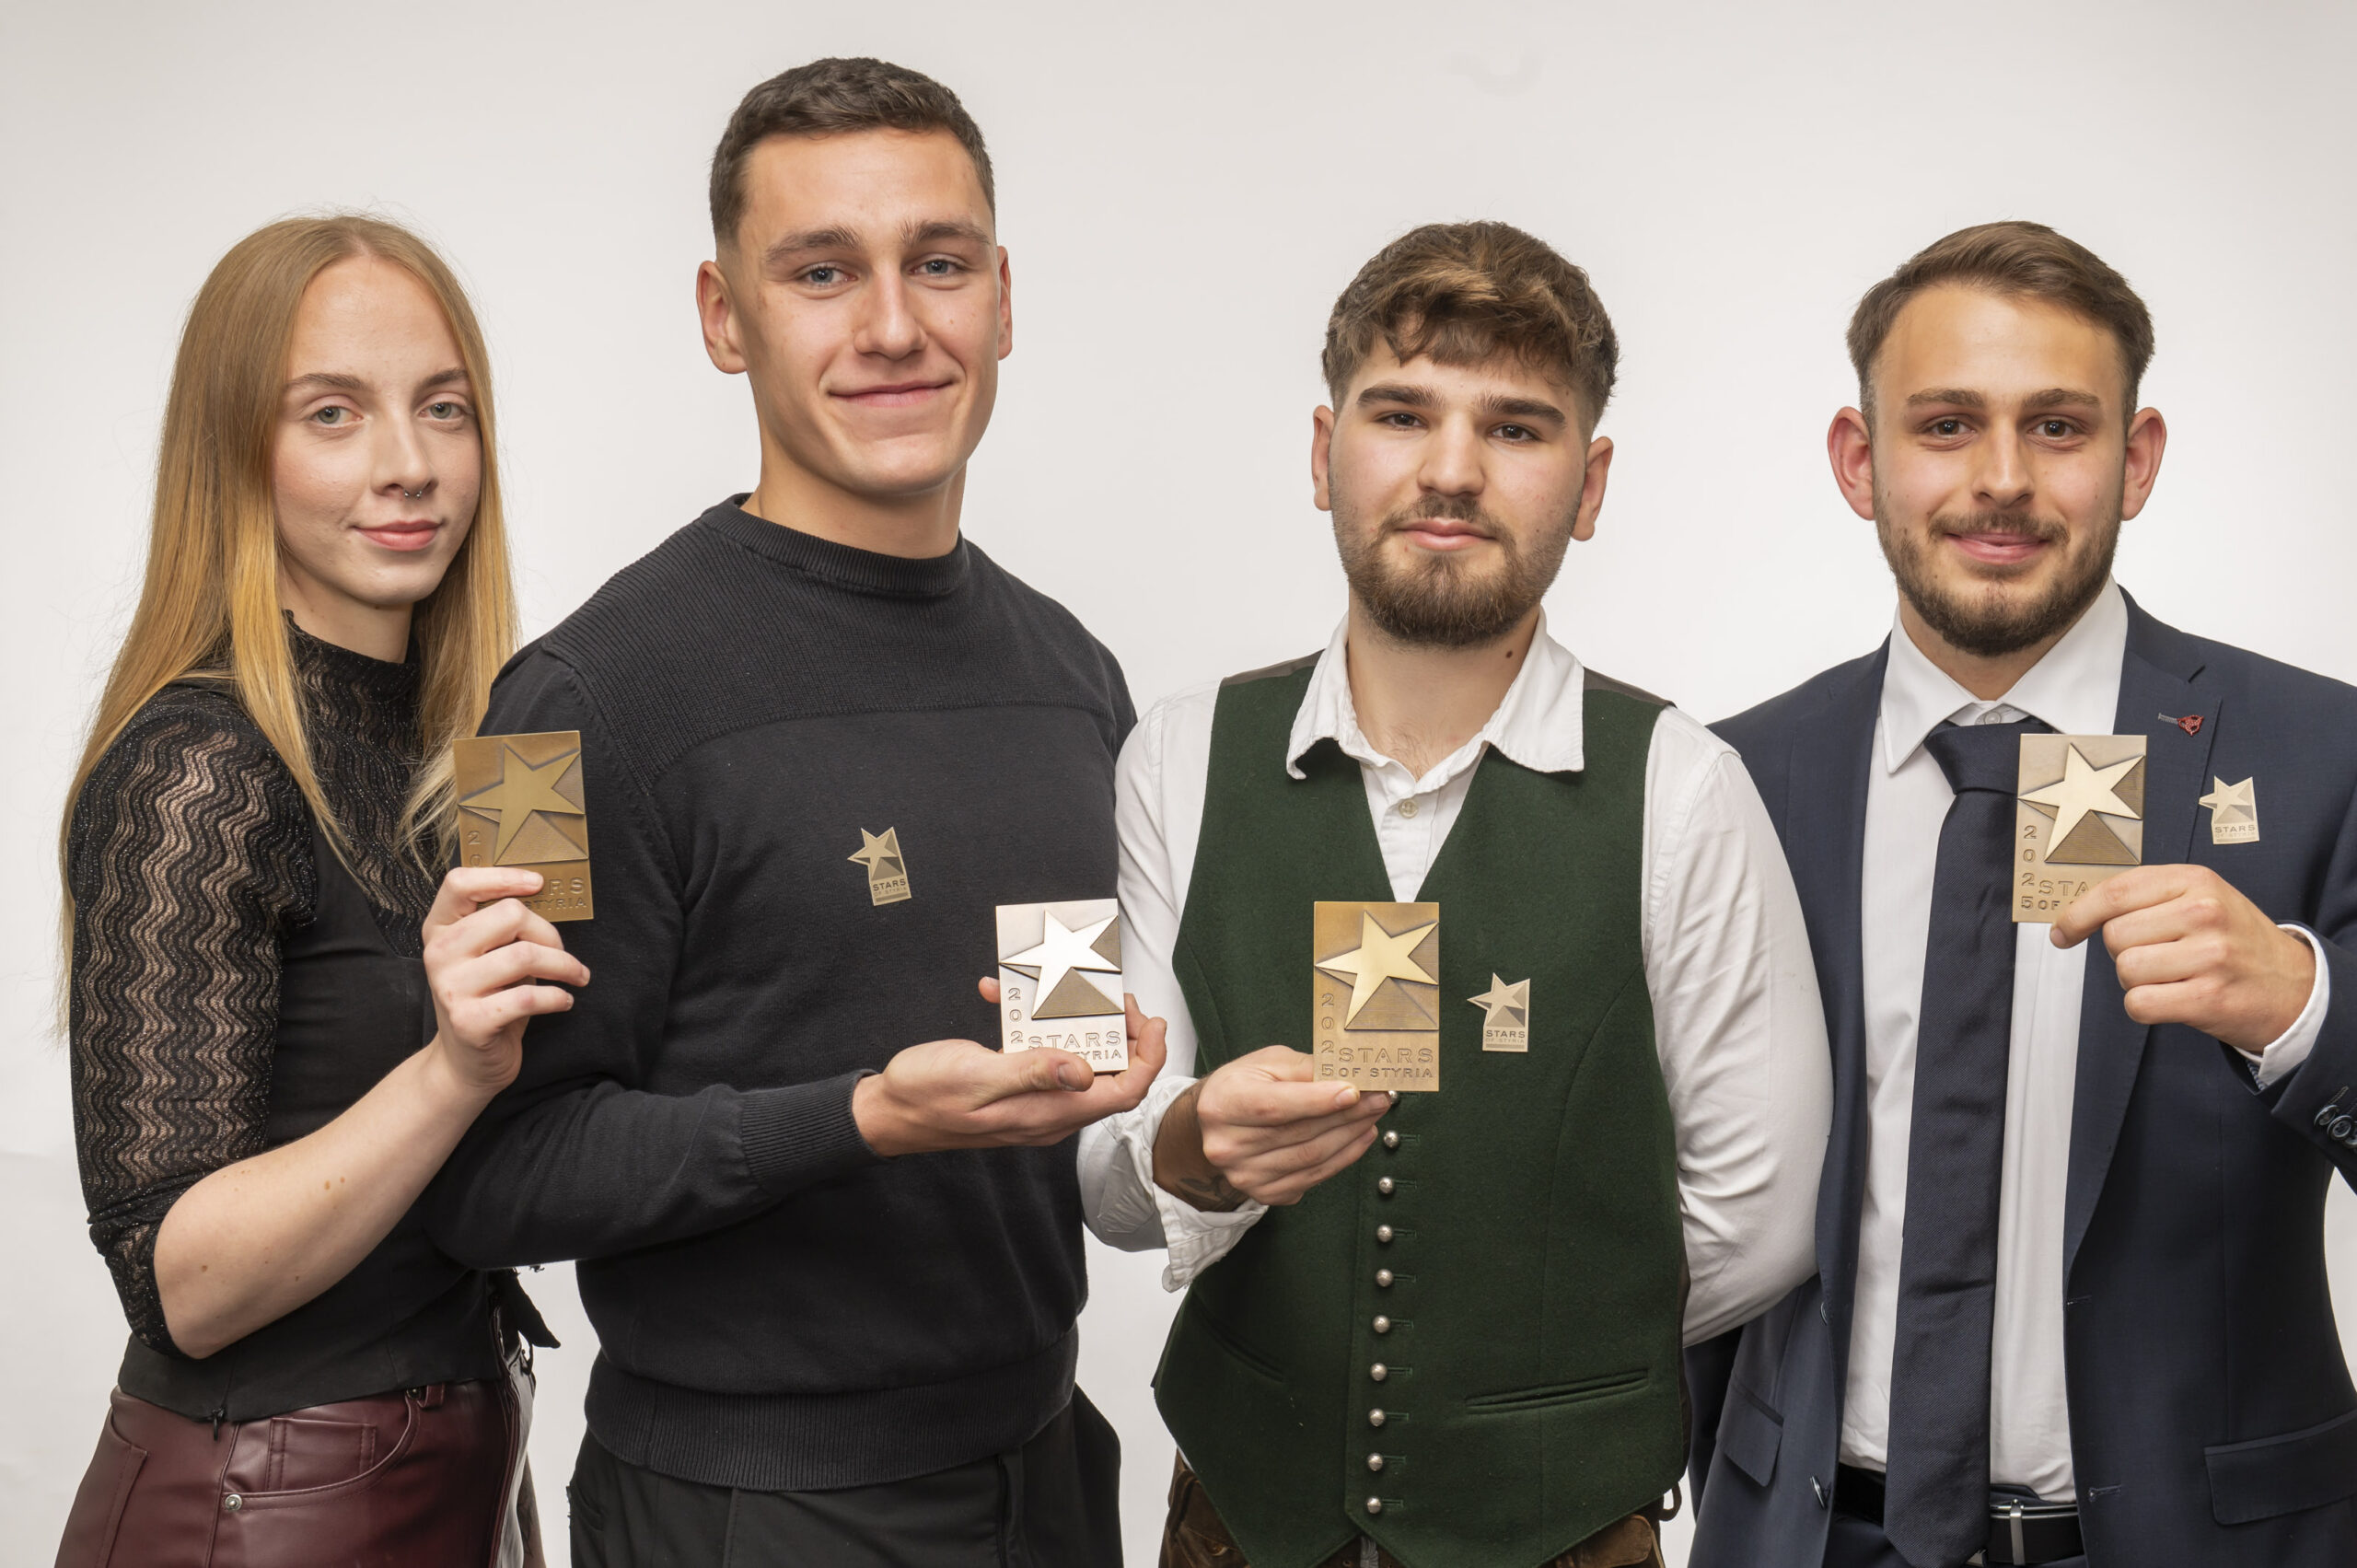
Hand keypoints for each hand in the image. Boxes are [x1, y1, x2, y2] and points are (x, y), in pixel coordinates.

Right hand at [421, 867, 589, 1099]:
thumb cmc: (488, 999)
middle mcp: (439, 954)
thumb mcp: (486, 956)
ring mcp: (451, 988)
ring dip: (564, 965)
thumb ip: (501, 927)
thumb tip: (546, 894)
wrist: (465, 1064)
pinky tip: (564, 1000)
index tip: (538, 884)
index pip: (459, 882)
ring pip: (525, 955)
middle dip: (549, 932)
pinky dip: (557, 997)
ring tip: (576, 976)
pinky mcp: (470, 1020)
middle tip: (562, 952)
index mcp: (439, 930)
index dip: (503, 876)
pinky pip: (529, 996)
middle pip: (509, 914)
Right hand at [851, 980, 1167, 1156]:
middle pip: (1109, 1074)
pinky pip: (1038, 1054)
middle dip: (1119, 1033)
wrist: (888, 1112)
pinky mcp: (1015, 1086)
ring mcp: (1033, 1100)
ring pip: (1076, 1060)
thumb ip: (1032, 1071)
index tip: (1150, 1019)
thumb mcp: (977, 1078)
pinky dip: (1029, 1022)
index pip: (1124, 1091)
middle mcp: (1049, 1111)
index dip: (1148, 1057)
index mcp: (1049, 1114)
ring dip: (1074, 1021)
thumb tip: (1085, 1070)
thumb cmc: (926, 1097)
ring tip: (1066, 986)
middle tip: (1111, 996)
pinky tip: (1000, 994)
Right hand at [1153, 1045, 1389, 1209]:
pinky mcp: (1264, 1194)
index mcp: (1222, 1104)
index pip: (1274, 1106)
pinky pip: (1313, 1177)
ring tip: (1373, 1115)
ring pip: (1311, 1158)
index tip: (1354, 1091)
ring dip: (1351, 1136)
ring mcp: (1244, 1176)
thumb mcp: (1266, 1063)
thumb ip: (1305, 1068)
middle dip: (1347, 1115)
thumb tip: (1349, 1075)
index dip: (1317, 1101)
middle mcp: (1227, 1146)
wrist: (1214, 1127)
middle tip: (1379, 1098)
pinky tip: (1358, 1138)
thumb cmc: (1245, 1086)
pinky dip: (1343, 1158)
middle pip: (1299, 1133)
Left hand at [2051, 863, 2316, 1052]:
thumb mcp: (2201, 899)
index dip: (2077, 915)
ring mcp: (2209, 955)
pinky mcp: (2209, 997)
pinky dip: (2146, 1007)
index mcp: (2195, 881)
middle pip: (2114, 936)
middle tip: (2161, 956)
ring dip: (2138, 981)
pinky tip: (2174, 999)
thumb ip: (2147, 897)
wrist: (2295, 986)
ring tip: (2173, 977)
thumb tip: (2076, 914)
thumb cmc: (2235, 941)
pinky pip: (2140, 1003)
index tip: (2063, 932)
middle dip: (2125, 952)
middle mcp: (2203, 912)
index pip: (2114, 892)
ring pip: (2126, 970)